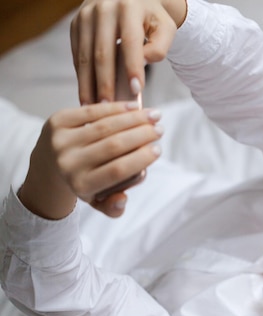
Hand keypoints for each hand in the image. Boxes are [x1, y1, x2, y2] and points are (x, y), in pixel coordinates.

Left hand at [18, 102, 162, 218]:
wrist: (48, 166)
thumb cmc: (84, 183)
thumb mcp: (98, 201)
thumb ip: (113, 208)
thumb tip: (123, 199)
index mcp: (81, 185)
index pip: (118, 170)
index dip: (141, 158)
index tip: (158, 150)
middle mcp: (67, 163)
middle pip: (113, 145)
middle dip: (142, 135)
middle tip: (160, 130)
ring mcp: (60, 141)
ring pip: (105, 126)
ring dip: (134, 118)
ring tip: (153, 115)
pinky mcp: (56, 122)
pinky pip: (91, 111)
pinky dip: (116, 107)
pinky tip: (134, 107)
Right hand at [70, 0, 186, 103]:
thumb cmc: (151, 17)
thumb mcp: (165, 28)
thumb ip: (159, 47)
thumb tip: (141, 64)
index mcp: (128, 7)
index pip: (130, 42)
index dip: (132, 67)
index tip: (136, 90)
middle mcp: (103, 8)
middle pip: (102, 53)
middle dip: (105, 82)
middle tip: (109, 106)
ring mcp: (85, 16)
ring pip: (85, 56)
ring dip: (87, 84)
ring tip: (92, 107)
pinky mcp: (75, 25)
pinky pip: (77, 54)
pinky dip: (81, 75)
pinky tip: (87, 93)